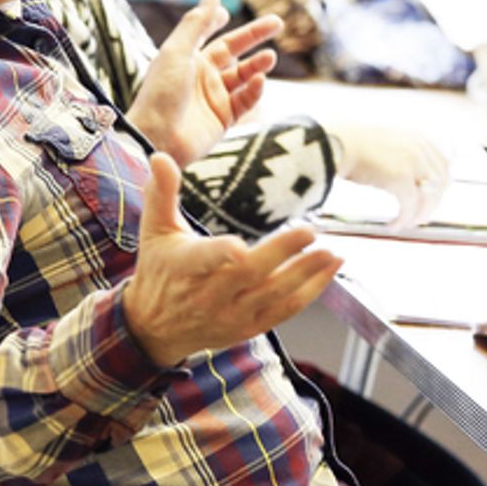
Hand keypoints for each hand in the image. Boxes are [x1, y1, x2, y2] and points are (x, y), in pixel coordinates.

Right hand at [123, 153, 342, 366]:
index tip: (240, 248)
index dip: (221, 254)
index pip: (203, 259)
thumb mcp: (155, 230)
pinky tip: (330, 269)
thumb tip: (160, 156)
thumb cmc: (159, 270)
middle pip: (249, 274)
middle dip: (281, 253)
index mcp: (184, 267)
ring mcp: (231, 314)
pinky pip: (284, 311)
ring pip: (272, 295)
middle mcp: (208, 295)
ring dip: (305, 274)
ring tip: (331, 252)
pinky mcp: (249, 327)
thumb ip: (161, 192)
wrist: (157, 329)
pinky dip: (310, 292)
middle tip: (310, 231)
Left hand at [126, 0, 282, 166]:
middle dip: (254, 36)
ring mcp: (213, 97)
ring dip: (258, 65)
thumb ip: (197, 24)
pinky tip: (259, 81)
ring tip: (270, 57)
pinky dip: (255, 90)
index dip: (216, 21)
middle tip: (278, 22)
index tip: (226, 12)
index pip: (208, 34)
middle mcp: (201, 76)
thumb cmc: (161, 93)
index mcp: (187, 58)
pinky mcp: (223, 119)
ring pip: (244, 76)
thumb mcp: (177, 52)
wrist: (157, 138)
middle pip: (233, 50)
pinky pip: (245, 101)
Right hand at [326, 123, 450, 228]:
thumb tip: (405, 176)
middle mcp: (420, 149)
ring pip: (428, 198)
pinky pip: (409, 207)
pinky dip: (403, 220)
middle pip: (440, 183)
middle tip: (420, 217)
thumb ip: (400, 154)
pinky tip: (393, 226)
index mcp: (418, 138)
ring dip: (419, 215)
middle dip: (432, 203)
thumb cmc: (350, 144)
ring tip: (407, 224)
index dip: (440, 186)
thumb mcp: (384, 143)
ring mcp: (412, 163)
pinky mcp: (401, 179)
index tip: (431, 198)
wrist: (336, 142)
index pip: (443, 165)